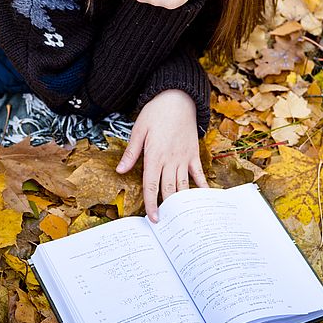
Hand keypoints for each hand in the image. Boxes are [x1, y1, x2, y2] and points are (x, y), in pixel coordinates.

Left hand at [115, 89, 208, 221]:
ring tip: (182, 218)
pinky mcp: (193, 153)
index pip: (152, 185)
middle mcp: (170, 159)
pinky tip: (202, 199)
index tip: (153, 219)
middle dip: (167, 208)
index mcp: (154, 155)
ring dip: (182, 202)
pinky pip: (198, 174)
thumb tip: (120, 171)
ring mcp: (184, 157)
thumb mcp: (138, 130)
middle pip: (168, 189)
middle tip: (167, 224)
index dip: (152, 204)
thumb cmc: (155, 112)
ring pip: (183, 185)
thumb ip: (131, 153)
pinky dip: (201, 187)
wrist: (178, 98)